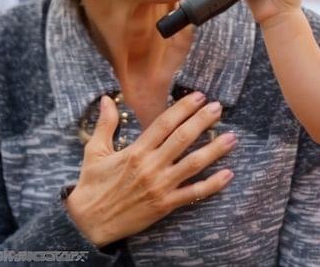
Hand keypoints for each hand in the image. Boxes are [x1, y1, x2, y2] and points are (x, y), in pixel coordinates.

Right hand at [65, 93, 236, 247]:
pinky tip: (228, 174)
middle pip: (182, 139)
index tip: (200, 96)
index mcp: (135, 151)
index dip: (183, 108)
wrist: (87, 222)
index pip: (164, 124)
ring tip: (232, 137)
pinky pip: (193, 193)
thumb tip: (106, 99)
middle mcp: (150, 166)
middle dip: (203, 121)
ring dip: (215, 150)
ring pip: (193, 164)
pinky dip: (212, 185)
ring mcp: (160, 186)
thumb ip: (106, 125)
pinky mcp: (165, 204)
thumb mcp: (94, 152)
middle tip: (219, 108)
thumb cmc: (92, 185)